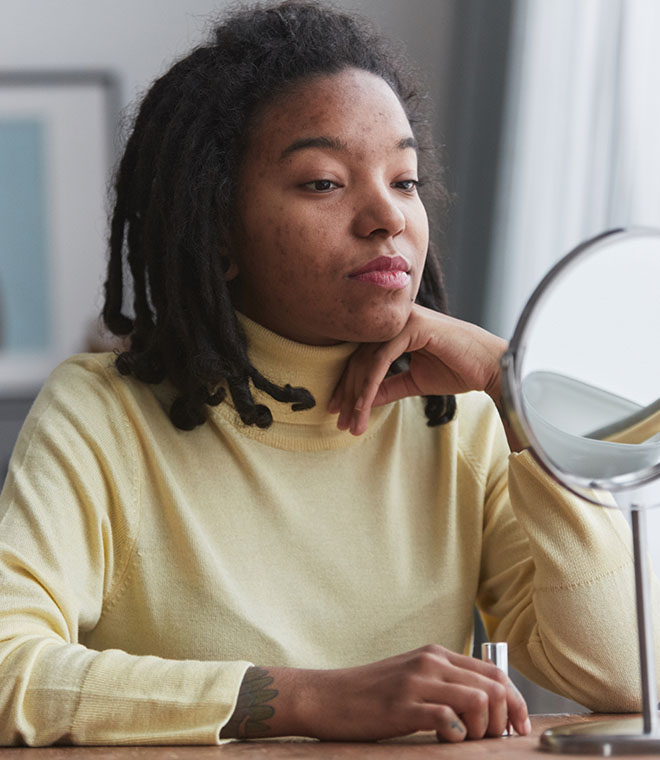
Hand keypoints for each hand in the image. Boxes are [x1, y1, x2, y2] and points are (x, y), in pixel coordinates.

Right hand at [224, 645, 530, 741]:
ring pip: (478, 699)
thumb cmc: (370, 693)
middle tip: (497, 740)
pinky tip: (446, 739)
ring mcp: (416, 682)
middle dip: (507, 717)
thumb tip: (485, 705)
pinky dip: (457, 732)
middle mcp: (430, 662)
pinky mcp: (402, 705)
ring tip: (469, 741)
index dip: (516, 701)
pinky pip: (447, 716)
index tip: (519, 727)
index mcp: (435, 654)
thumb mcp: (411, 677)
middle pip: (494, 685)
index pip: (494, 672)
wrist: (327, 696)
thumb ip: (443, 683)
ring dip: (484, 728)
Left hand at [328, 305, 507, 435]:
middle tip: (340, 421)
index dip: (348, 385)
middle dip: (347, 393)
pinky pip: (381, 358)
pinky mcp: (413, 325)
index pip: (362, 356)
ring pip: (367, 359)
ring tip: (353, 421)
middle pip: (359, 357)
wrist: (491, 368)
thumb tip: (360, 400)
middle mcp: (396, 319)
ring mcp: (403, 319)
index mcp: (395, 329)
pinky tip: (363, 405)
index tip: (338, 411)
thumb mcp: (413, 382)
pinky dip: (369, 384)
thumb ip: (387, 387)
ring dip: (356, 394)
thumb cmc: (458, 370)